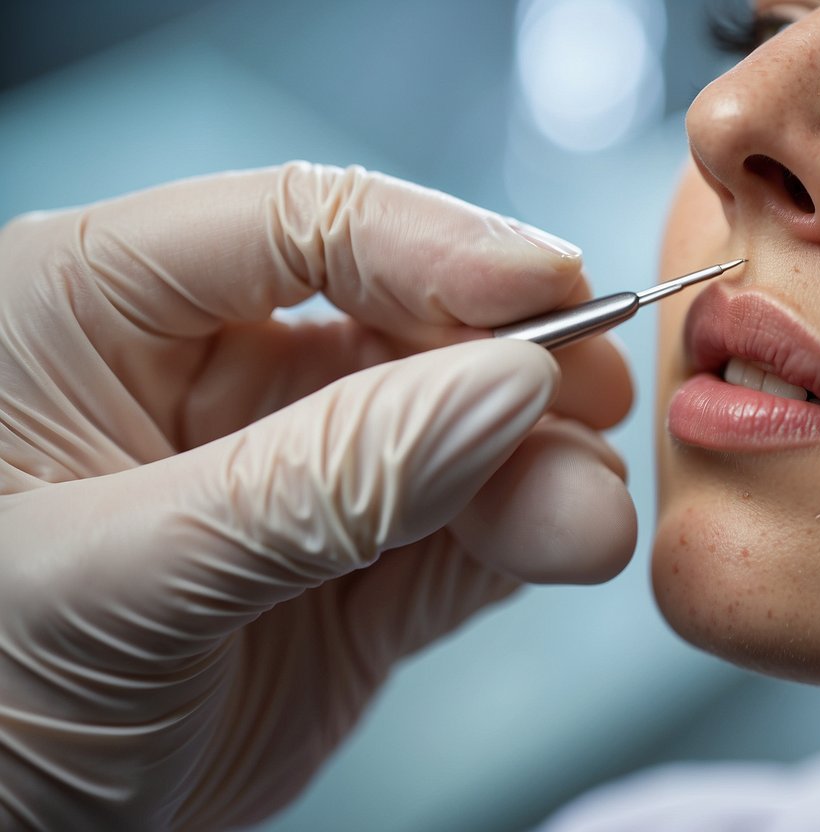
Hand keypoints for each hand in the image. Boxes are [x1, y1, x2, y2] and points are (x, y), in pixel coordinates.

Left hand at [0, 162, 636, 828]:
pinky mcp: (356, 571)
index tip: (548, 287)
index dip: (433, 245)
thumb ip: (318, 481)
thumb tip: (503, 388)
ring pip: (453, 429)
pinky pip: (467, 530)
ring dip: (537, 461)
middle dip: (507, 360)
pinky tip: (569, 540)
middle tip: (593, 391)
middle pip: (401, 319)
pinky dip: (527, 535)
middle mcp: (209, 374)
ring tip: (586, 514)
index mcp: (97, 310)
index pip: (294, 225)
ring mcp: (294, 474)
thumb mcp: (120, 578)